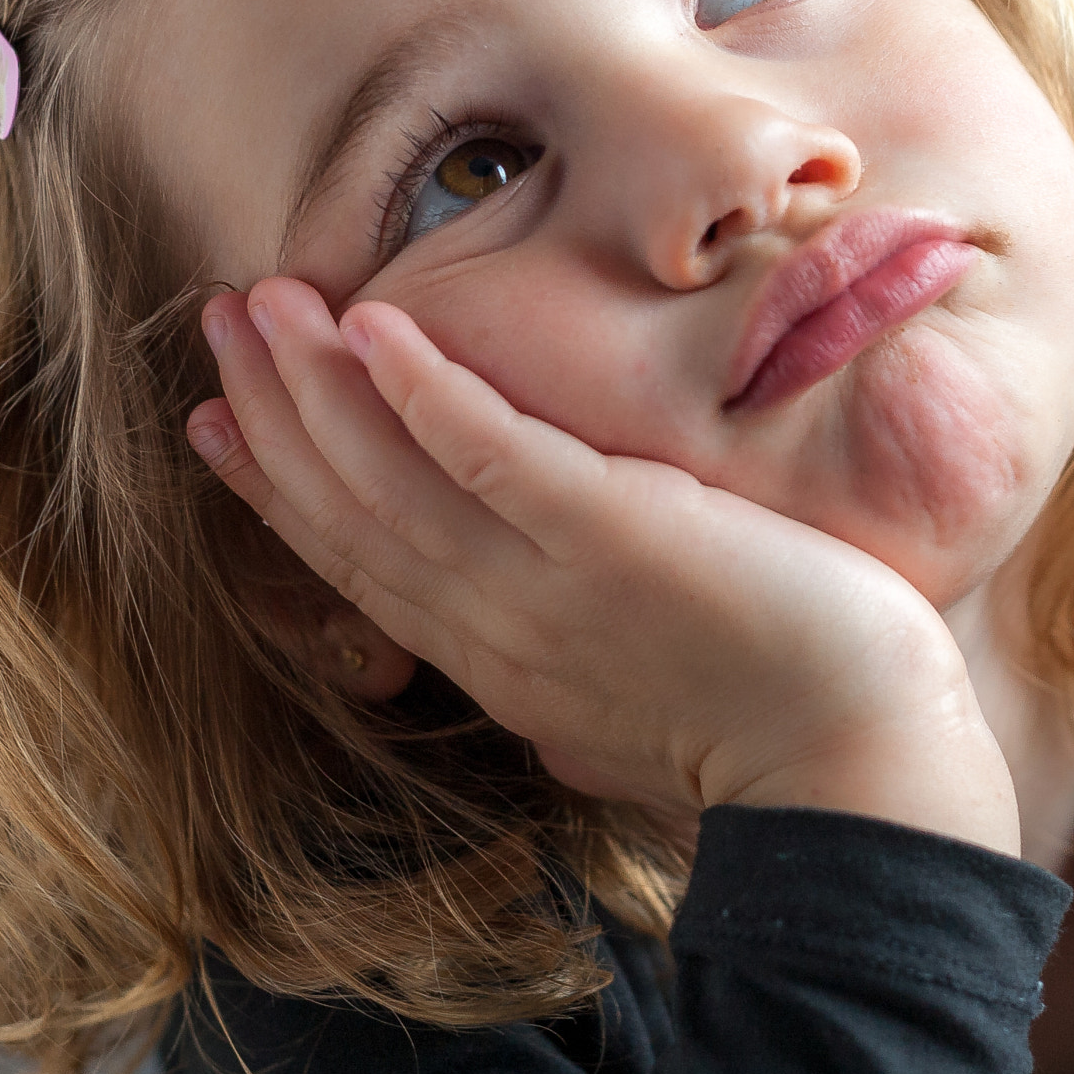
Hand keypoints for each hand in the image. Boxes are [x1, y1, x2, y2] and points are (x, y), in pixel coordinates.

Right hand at [187, 279, 1019, 854]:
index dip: (281, 489)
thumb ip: (571, 689)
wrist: (860, 768)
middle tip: (213, 328)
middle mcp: (497, 624)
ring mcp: (546, 582)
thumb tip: (549, 719)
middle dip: (276, 413)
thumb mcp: (629, 722)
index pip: (363, 562)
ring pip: (395, 476)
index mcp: (498, 660)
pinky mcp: (613, 538)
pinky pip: (494, 455)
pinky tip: (374, 328)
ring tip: (258, 305)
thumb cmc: (770, 735)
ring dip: (318, 385)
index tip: (220, 426)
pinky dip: (424, 394)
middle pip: (353, 509)